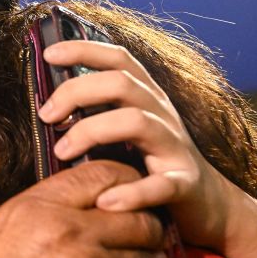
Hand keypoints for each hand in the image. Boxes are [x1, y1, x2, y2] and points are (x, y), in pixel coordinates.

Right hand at [0, 161, 166, 257]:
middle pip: (138, 217)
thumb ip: (47, 207)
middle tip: (141, 231)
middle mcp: (76, 236)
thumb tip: (82, 200)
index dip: (124, 179)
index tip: (130, 188)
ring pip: (147, 257)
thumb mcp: (4, 227)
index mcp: (43, 209)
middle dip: (145, 223)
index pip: (102, 175)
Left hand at [36, 39, 233, 248]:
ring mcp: (175, 147)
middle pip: (121, 83)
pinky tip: (105, 202)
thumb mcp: (126, 134)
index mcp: (147, 99)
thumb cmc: (153, 168)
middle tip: (45, 116)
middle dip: (76, 92)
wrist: (210, 207)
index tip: (48, 54)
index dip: (84, 49)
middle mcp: (162, 115)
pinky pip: (160, 185)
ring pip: (136, 121)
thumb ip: (96, 116)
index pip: (119, 59)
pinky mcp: (185, 184)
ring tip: (61, 152)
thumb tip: (47, 108)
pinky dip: (132, 193)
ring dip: (90, 132)